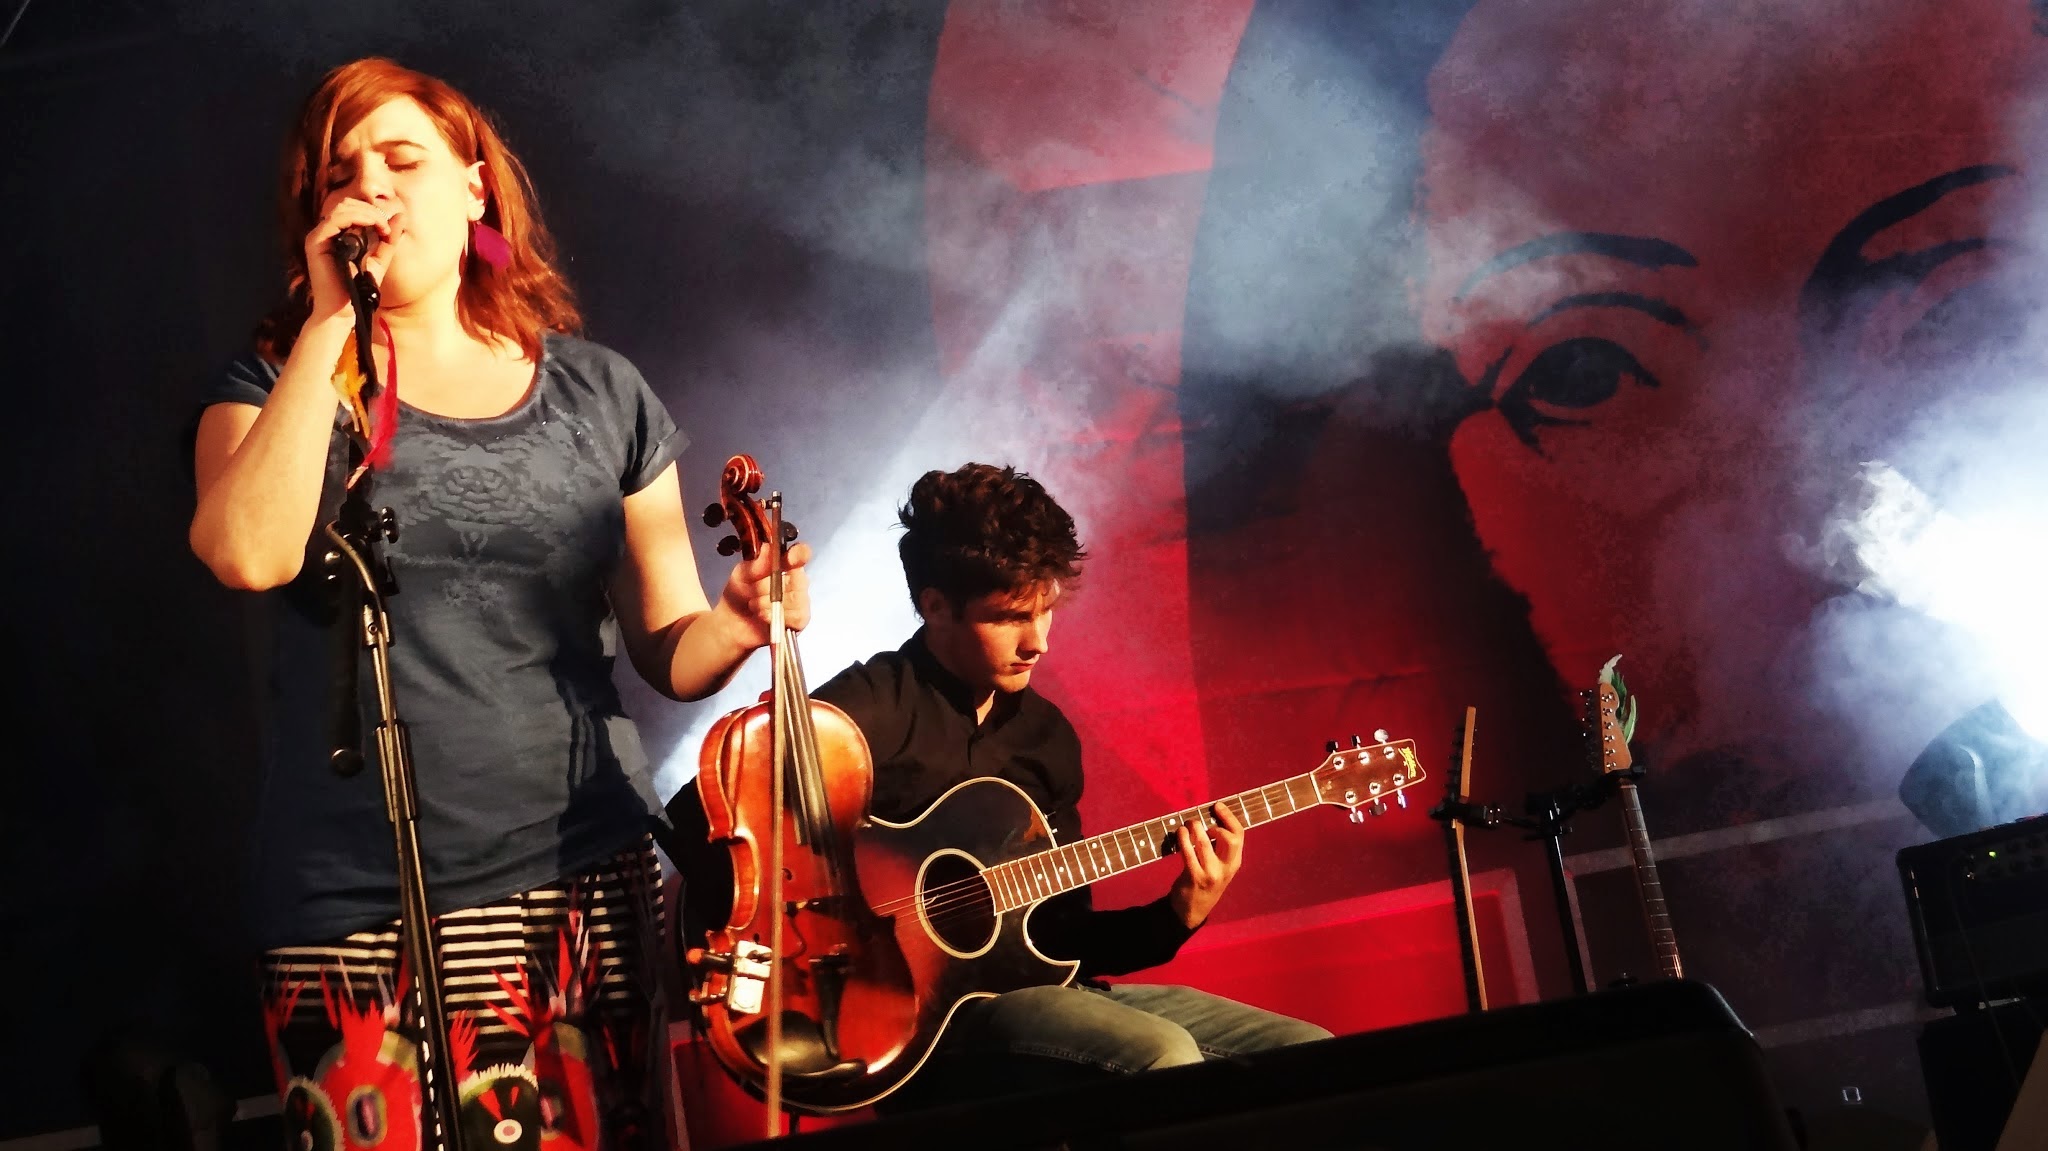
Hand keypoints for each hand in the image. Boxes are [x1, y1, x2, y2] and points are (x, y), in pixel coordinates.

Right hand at [303, 197, 403, 322]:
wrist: (343, 310)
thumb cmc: (359, 287)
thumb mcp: (380, 259)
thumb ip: (388, 238)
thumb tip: (400, 214)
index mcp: (338, 233)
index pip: (353, 208)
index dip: (373, 212)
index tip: (389, 229)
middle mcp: (326, 232)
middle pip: (347, 204)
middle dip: (371, 211)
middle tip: (386, 228)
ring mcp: (319, 236)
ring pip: (342, 208)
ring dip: (367, 214)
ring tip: (381, 228)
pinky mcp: (315, 242)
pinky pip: (333, 220)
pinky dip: (355, 219)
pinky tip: (371, 227)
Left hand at [716, 541, 812, 649]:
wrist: (731, 625)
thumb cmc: (738, 596)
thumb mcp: (740, 576)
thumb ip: (755, 564)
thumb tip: (768, 547)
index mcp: (783, 564)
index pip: (801, 554)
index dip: (799, 554)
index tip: (790, 558)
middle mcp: (795, 581)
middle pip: (799, 578)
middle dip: (772, 586)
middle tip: (752, 592)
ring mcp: (800, 601)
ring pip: (795, 599)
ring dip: (769, 603)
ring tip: (754, 606)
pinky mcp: (799, 621)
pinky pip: (797, 616)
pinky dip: (776, 616)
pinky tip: (763, 616)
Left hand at [1168, 801, 1244, 928]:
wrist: (1192, 910)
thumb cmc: (1205, 881)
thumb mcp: (1219, 867)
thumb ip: (1218, 847)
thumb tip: (1207, 818)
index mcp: (1234, 863)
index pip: (1239, 835)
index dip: (1229, 817)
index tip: (1217, 806)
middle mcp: (1227, 868)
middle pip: (1231, 839)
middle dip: (1218, 822)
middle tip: (1202, 819)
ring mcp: (1212, 874)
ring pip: (1205, 843)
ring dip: (1194, 828)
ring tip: (1187, 823)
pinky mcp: (1195, 877)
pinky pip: (1188, 853)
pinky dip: (1183, 839)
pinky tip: (1180, 833)